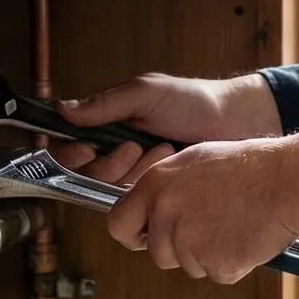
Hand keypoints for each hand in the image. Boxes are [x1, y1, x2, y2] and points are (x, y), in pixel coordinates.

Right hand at [50, 72, 282, 184]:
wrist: (236, 122)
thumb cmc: (193, 101)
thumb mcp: (146, 93)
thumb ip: (105, 104)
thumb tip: (62, 109)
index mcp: (108, 128)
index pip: (70, 152)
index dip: (71, 157)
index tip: (86, 150)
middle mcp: (117, 156)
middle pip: (87, 177)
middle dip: (109, 165)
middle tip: (134, 147)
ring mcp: (137, 177)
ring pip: (111, 192)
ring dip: (134, 172)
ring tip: (163, 148)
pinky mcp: (157, 195)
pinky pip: (139, 204)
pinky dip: (150, 186)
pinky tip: (170, 164)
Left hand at [107, 133, 298, 283]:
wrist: (288, 180)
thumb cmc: (250, 166)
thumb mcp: (196, 161)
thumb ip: (167, 188)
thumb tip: (153, 210)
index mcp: (157, 185)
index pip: (118, 223)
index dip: (133, 234)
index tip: (144, 237)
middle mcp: (166, 214)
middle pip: (158, 253)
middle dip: (181, 248)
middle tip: (212, 226)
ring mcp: (189, 242)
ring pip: (189, 265)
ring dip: (209, 255)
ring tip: (235, 223)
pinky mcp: (215, 264)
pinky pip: (217, 274)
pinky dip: (232, 264)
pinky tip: (247, 237)